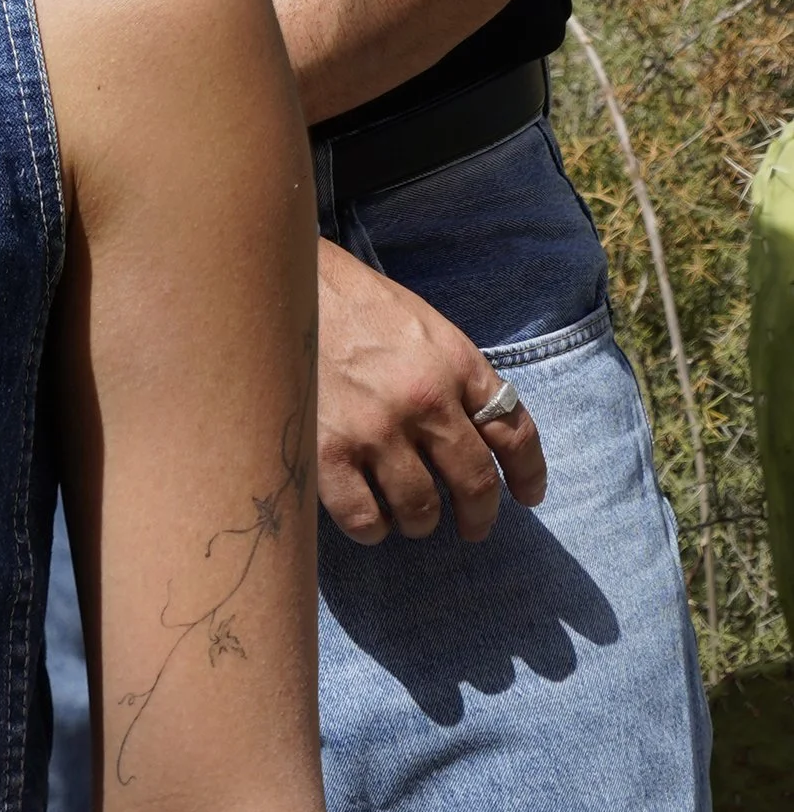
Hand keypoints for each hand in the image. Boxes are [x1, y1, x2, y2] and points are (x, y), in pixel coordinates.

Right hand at [317, 243, 547, 542]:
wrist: (282, 283)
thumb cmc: (354, 303)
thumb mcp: (423, 326)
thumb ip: (455, 376)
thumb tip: (477, 437)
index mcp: (456, 362)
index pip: (515, 432)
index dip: (528, 474)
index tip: (526, 497)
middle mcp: (425, 399)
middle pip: (474, 482)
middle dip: (479, 516)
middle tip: (472, 528)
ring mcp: (375, 428)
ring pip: (419, 510)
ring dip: (420, 522)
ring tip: (410, 518)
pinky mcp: (326, 451)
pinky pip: (363, 517)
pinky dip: (372, 528)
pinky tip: (370, 520)